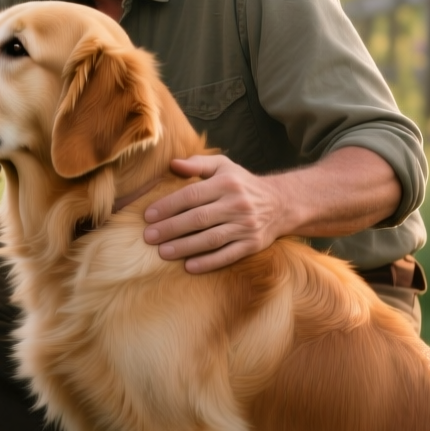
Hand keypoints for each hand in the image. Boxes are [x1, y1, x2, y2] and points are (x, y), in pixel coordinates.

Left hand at [142, 155, 285, 273]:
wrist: (281, 203)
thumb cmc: (242, 184)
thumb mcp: (223, 167)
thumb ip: (197, 163)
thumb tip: (172, 164)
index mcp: (227, 183)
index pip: (192, 195)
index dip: (168, 206)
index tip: (148, 216)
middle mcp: (237, 204)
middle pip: (198, 218)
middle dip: (171, 228)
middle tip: (149, 237)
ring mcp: (245, 226)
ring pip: (211, 239)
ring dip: (185, 247)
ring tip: (162, 252)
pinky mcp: (252, 245)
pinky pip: (228, 255)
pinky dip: (208, 262)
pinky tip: (189, 266)